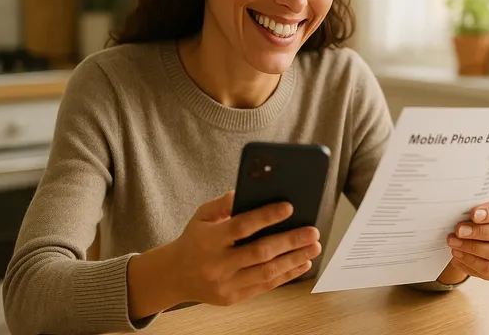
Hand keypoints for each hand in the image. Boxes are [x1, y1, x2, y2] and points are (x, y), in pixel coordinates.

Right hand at [171, 191, 320, 305]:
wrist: (174, 276)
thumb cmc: (194, 239)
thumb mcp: (201, 216)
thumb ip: (223, 203)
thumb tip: (248, 191)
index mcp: (208, 240)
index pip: (240, 227)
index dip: (266, 216)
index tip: (289, 207)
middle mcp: (216, 265)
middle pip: (259, 252)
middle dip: (290, 241)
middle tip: (313, 231)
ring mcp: (225, 284)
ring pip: (266, 272)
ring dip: (294, 259)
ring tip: (314, 246)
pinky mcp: (233, 298)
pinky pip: (265, 286)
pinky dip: (287, 274)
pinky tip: (302, 262)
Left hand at [443, 195, 488, 281]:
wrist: (468, 234)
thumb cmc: (471, 216)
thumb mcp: (471, 206)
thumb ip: (468, 206)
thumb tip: (456, 209)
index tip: (473, 214)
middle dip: (477, 232)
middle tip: (458, 230)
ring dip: (470, 248)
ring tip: (453, 242)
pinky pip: (488, 269)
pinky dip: (470, 262)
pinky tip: (457, 254)